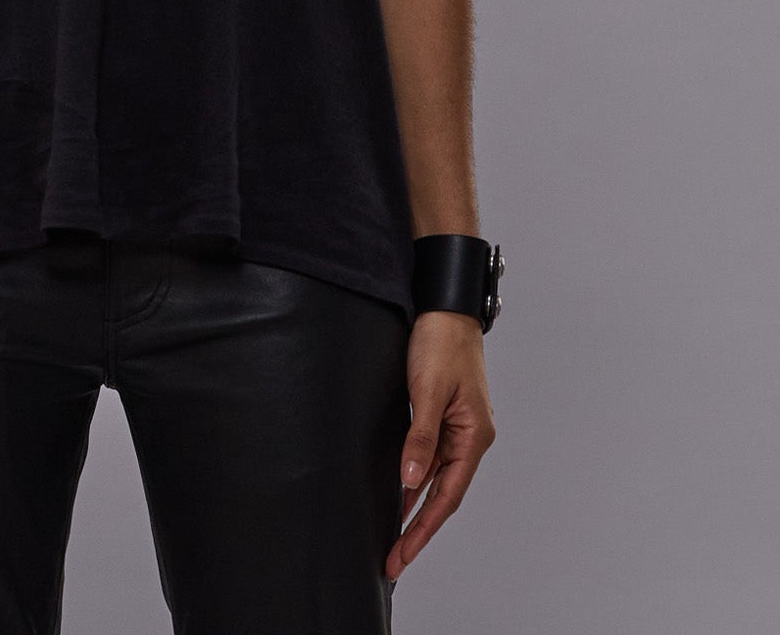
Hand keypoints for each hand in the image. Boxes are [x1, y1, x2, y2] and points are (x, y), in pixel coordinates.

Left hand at [385, 309, 496, 580]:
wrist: (445, 307)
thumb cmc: (442, 343)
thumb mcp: (427, 390)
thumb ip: (420, 437)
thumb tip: (409, 480)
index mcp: (474, 436)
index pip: (447, 496)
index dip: (423, 529)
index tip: (402, 554)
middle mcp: (469, 438)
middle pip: (442, 494)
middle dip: (417, 528)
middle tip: (393, 559)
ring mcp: (457, 428)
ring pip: (434, 478)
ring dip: (414, 506)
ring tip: (392, 538)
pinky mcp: (443, 417)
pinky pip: (429, 457)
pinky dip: (414, 478)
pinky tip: (398, 492)